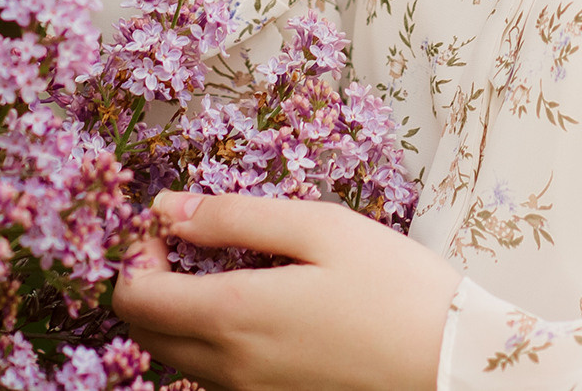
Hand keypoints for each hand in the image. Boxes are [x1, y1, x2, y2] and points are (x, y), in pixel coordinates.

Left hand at [114, 191, 460, 390]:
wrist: (448, 363)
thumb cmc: (392, 285)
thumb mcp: (319, 227)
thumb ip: (236, 217)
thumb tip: (168, 209)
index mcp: (234, 317)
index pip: (135, 297)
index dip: (134, 252)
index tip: (166, 219)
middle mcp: (226, 369)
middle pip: (144, 332)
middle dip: (148, 279)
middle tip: (188, 236)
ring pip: (174, 356)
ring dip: (175, 309)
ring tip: (224, 261)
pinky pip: (210, 373)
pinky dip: (207, 334)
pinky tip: (253, 299)